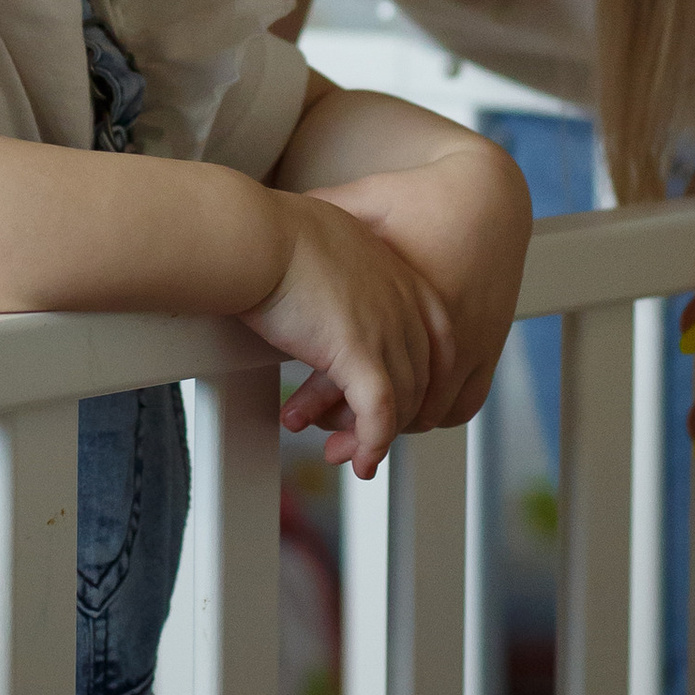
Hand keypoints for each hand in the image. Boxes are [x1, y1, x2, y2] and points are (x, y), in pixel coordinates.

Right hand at [242, 192, 443, 476]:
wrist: (258, 234)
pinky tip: (362, 461)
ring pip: (401, 402)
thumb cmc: (275, 233)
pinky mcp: (359, 354)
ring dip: (377, 439)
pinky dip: (372, 444)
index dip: (422, 378)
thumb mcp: (330, 242)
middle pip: (421, 377)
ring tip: (353, 459)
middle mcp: (404, 304)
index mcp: (401, 277)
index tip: (401, 402)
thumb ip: (343, 263)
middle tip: (366, 440)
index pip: (437, 341)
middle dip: (396, 417)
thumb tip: (323, 270)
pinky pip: (378, 414)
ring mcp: (387, 329)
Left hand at [292, 142, 531, 433]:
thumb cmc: (422, 194)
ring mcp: (472, 342)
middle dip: (352, 427)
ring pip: (429, 411)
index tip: (295, 416)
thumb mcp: (363, 201)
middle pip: (394, 404)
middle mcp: (442, 330)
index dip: (324, 404)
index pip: (362, 376)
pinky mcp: (490, 345)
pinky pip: (463, 402)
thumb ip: (319, 215)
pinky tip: (401, 412)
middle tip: (319, 439)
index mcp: (403, 303)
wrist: (488, 192)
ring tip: (353, 432)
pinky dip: (431, 413)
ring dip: (391, 426)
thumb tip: (268, 220)